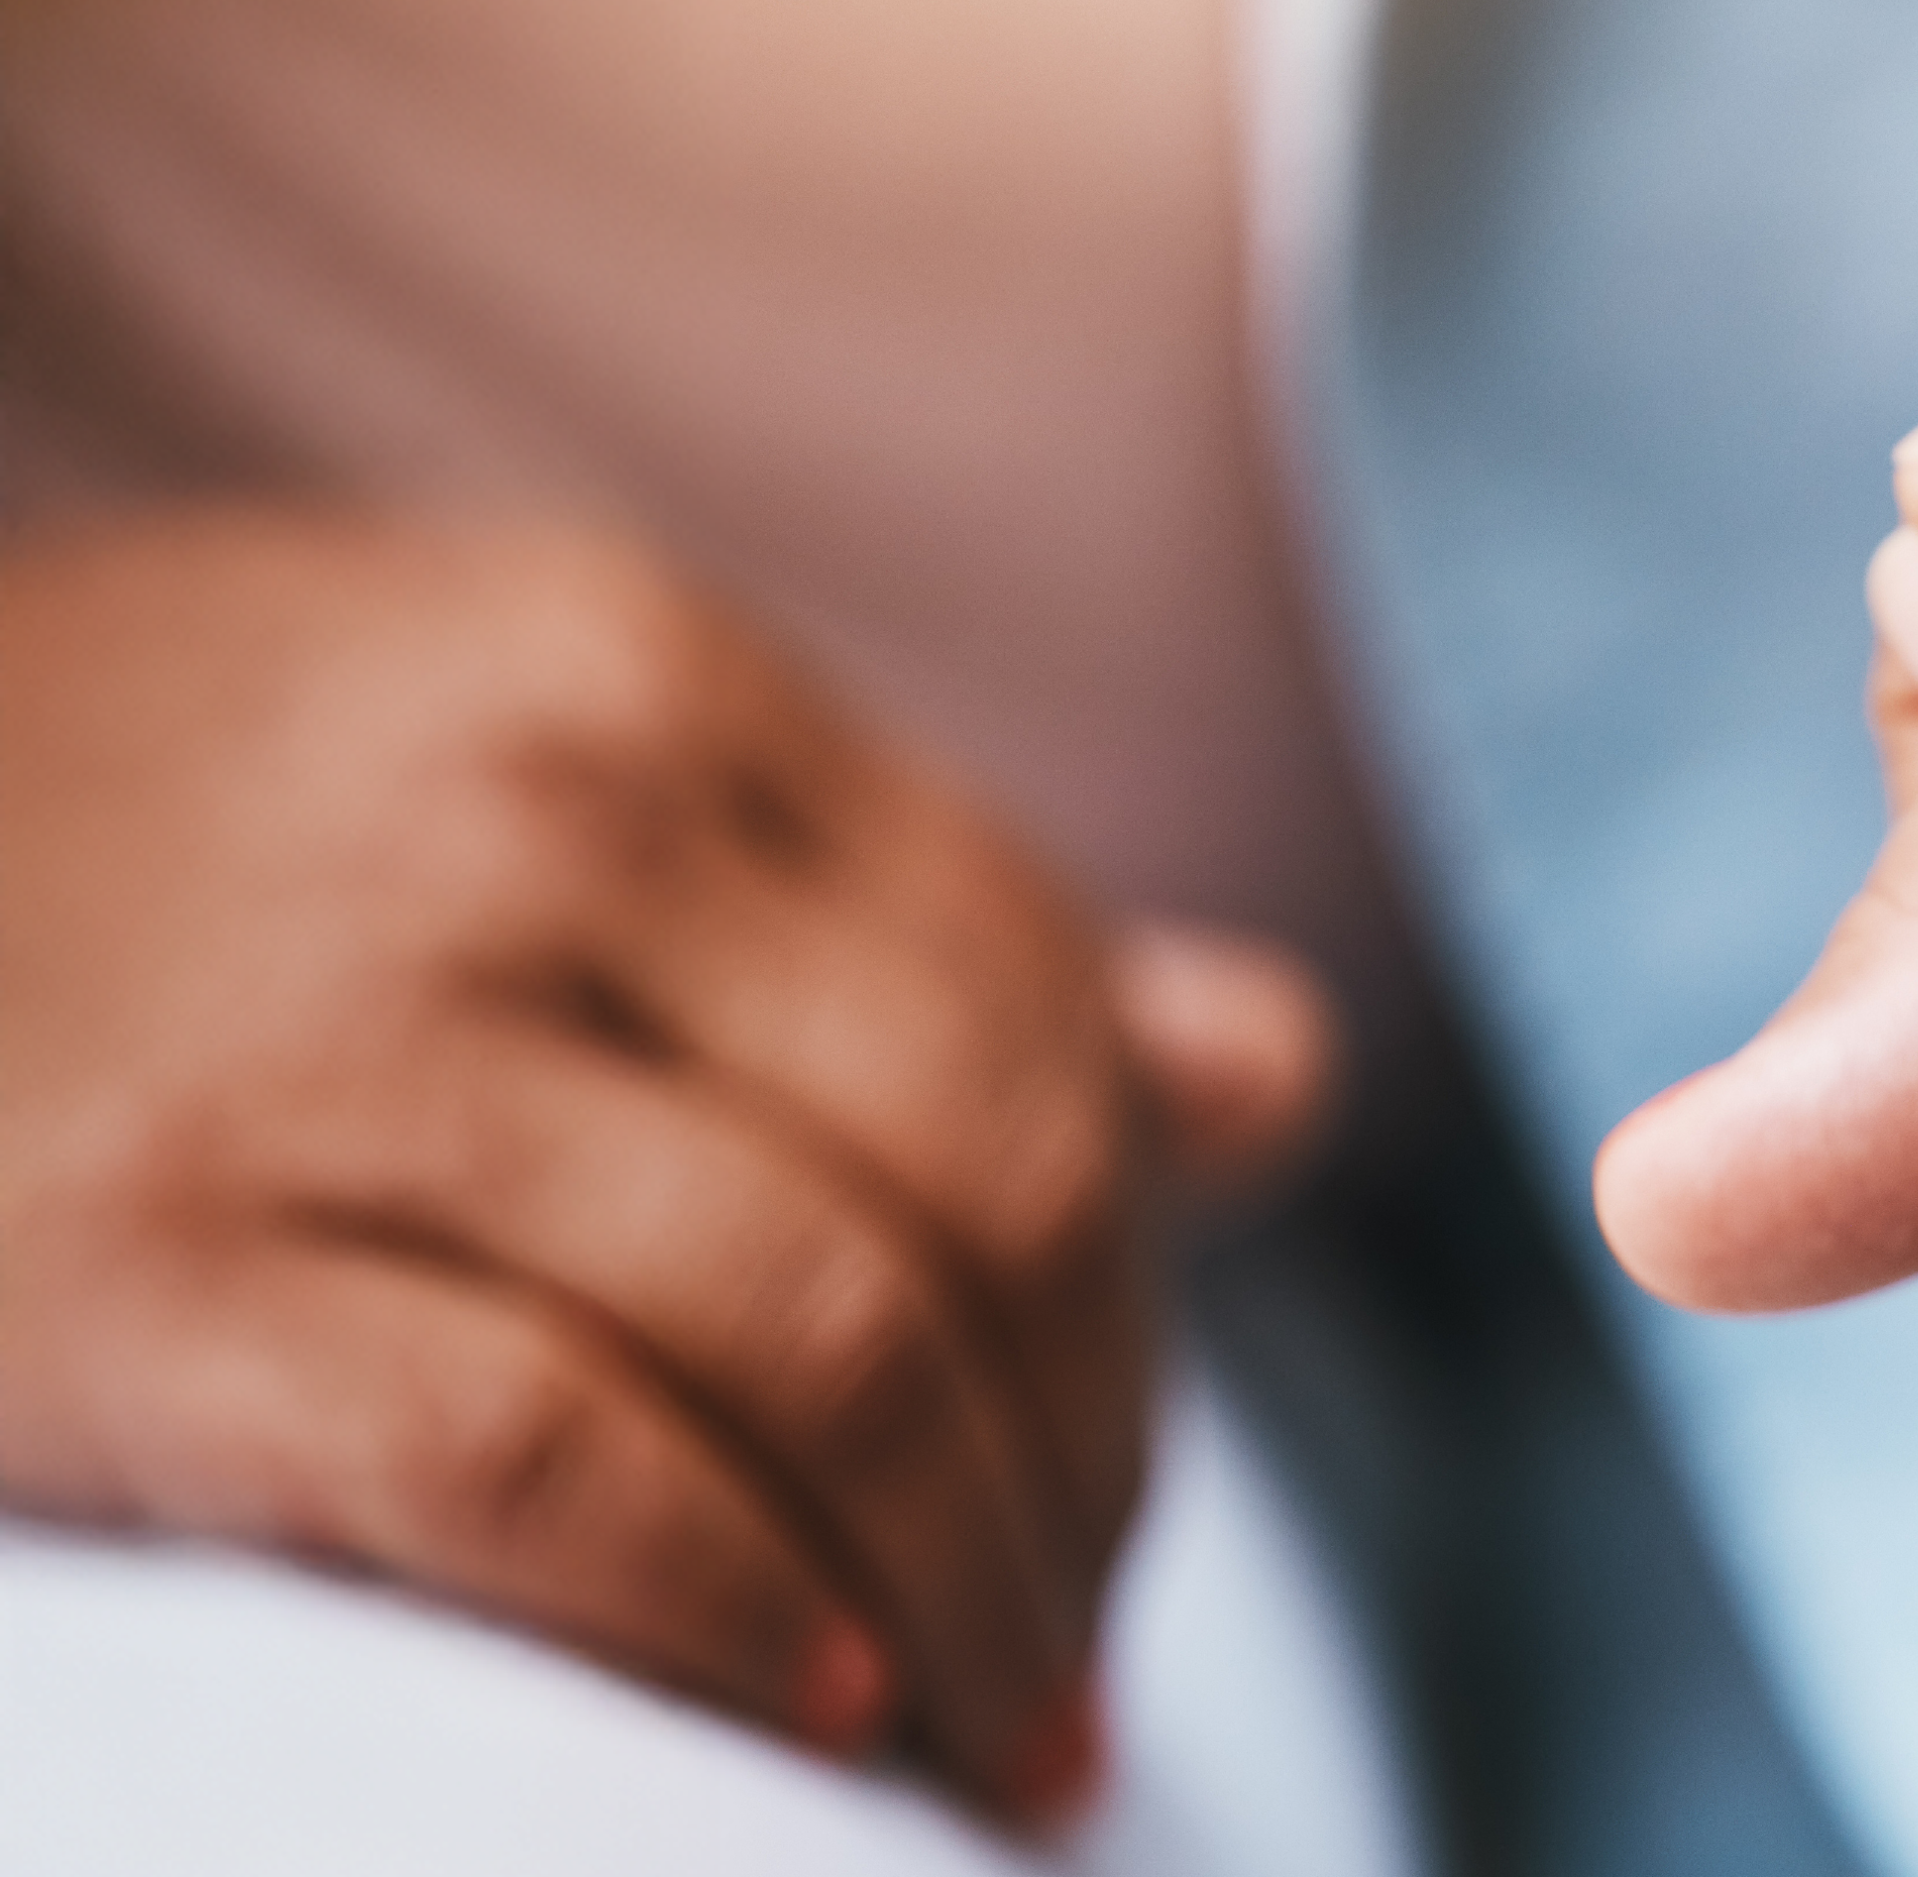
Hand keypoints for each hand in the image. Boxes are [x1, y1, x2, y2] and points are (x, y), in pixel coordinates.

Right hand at [0, 515, 1333, 1821]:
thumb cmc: (138, 865)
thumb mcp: (526, 788)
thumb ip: (898, 928)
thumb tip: (1271, 1070)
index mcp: (652, 688)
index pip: (1045, 1031)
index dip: (1133, 1311)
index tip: (1103, 1493)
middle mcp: (526, 819)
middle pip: (989, 1197)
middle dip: (1080, 1479)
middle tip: (1061, 1668)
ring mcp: (328, 1034)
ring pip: (824, 1343)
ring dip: (949, 1596)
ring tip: (969, 1736)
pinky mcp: (141, 1261)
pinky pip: (551, 1469)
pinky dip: (720, 1618)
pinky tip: (793, 1711)